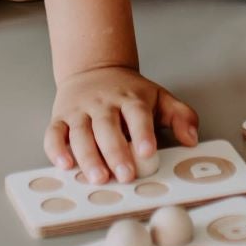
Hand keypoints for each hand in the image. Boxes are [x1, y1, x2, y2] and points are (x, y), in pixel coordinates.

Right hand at [44, 66, 199, 182]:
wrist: (94, 68)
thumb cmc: (129, 92)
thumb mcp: (159, 97)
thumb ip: (180, 116)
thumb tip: (192, 139)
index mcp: (130, 98)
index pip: (137, 114)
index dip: (142, 133)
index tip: (147, 152)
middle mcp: (103, 104)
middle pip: (107, 127)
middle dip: (115, 152)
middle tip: (124, 175)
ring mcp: (80, 110)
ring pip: (80, 133)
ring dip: (88, 156)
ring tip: (97, 177)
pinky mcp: (60, 118)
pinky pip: (54, 133)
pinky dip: (56, 149)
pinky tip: (64, 164)